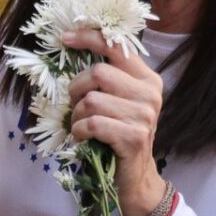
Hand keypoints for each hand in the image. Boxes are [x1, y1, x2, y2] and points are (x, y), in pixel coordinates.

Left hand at [63, 29, 166, 215]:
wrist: (134, 177)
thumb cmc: (118, 133)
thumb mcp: (117, 100)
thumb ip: (106, 76)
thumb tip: (71, 45)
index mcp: (147, 78)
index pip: (116, 47)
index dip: (89, 38)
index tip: (65, 38)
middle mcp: (150, 93)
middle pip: (98, 73)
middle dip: (77, 89)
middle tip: (77, 106)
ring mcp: (144, 116)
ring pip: (91, 100)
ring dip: (76, 115)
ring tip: (82, 125)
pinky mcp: (134, 137)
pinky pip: (92, 124)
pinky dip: (79, 131)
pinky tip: (84, 137)